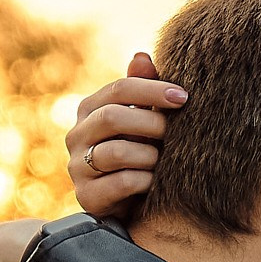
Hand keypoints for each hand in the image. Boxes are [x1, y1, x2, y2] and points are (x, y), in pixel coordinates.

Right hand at [67, 51, 186, 218]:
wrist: (127, 206)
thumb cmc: (139, 156)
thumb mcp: (143, 123)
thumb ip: (143, 92)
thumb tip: (142, 55)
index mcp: (91, 110)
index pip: (117, 89)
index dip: (151, 89)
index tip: (183, 97)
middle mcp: (77, 135)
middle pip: (112, 117)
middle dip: (150, 123)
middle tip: (173, 133)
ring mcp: (77, 166)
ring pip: (115, 152)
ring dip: (148, 155)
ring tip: (162, 161)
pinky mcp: (86, 196)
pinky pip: (119, 183)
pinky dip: (144, 181)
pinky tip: (154, 183)